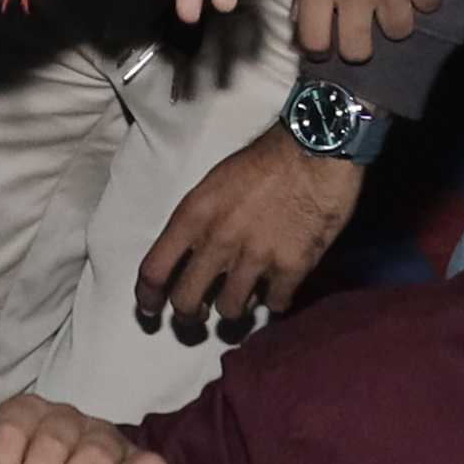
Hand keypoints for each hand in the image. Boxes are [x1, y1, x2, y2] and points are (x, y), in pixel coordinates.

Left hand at [131, 140, 353, 342]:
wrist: (316, 148)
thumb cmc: (265, 161)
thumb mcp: (215, 184)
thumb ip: (199, 223)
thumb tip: (193, 256)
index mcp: (193, 216)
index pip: (153, 270)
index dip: (147, 297)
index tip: (150, 310)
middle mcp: (218, 241)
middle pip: (186, 302)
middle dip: (189, 315)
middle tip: (199, 315)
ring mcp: (255, 257)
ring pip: (230, 310)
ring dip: (234, 309)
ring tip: (243, 298)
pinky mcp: (292, 267)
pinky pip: (274, 305)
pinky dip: (275, 301)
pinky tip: (278, 288)